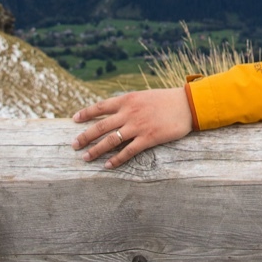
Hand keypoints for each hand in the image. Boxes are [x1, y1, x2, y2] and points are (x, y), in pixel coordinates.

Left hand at [72, 87, 193, 167]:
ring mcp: (138, 126)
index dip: (85, 113)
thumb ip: (129, 103)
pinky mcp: (148, 138)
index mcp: (127, 100)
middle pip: (100, 126)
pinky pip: (128, 151)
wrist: (187, 104)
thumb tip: (115, 111)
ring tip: (85, 157)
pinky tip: (107, 165)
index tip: (74, 120)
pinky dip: (116, 159)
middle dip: (85, 136)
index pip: (100, 107)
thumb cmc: (166, 100)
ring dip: (96, 150)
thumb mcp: (144, 96)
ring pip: (110, 140)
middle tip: (74, 145)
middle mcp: (129, 112)